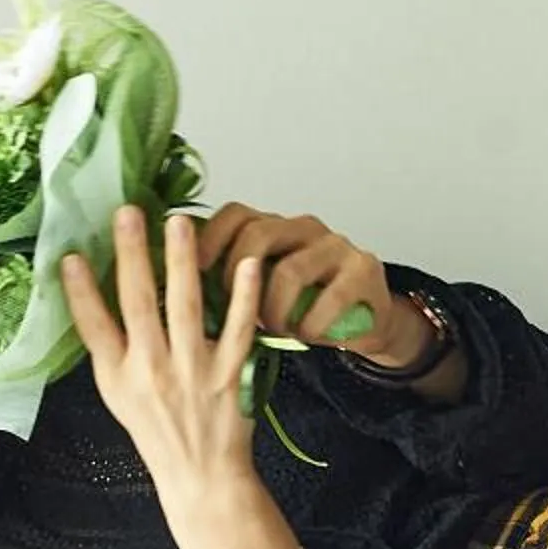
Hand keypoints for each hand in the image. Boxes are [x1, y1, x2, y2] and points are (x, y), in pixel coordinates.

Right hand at [61, 205, 263, 502]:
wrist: (201, 476)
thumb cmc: (156, 429)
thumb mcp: (117, 392)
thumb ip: (108, 345)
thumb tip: (90, 290)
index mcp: (118, 376)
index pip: (92, 326)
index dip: (79, 290)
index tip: (69, 254)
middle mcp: (152, 370)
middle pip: (139, 303)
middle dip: (132, 255)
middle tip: (128, 212)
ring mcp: (193, 371)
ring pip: (187, 306)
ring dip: (183, 261)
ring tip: (179, 222)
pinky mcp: (229, 374)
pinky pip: (240, 328)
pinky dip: (245, 296)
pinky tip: (247, 264)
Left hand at [189, 203, 427, 368]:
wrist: (367, 321)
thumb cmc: (307, 308)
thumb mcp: (266, 291)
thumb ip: (235, 282)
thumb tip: (181, 292)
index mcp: (275, 227)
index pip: (235, 214)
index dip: (210, 238)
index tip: (193, 269)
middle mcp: (304, 228)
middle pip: (258, 234)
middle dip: (239, 277)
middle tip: (238, 311)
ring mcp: (336, 245)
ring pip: (290, 270)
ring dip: (276, 310)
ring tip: (278, 329)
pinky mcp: (363, 270)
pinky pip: (328, 298)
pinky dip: (311, 324)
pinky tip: (309, 334)